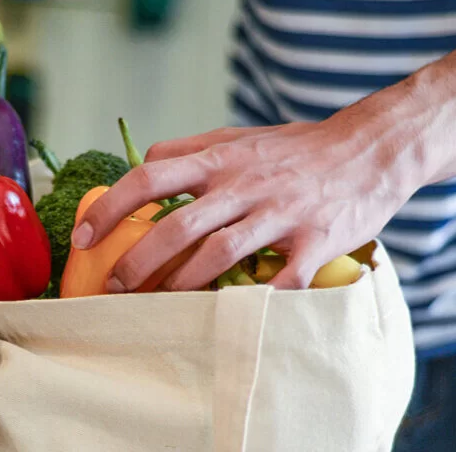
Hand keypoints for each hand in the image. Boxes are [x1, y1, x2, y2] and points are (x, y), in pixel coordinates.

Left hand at [72, 116, 423, 291]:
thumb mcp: (240, 137)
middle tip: (115, 288)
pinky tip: (233, 318)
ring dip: (183, 285)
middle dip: (138, 261)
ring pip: (220, 253)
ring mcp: (280, 213)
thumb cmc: (298, 148)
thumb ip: (192, 149)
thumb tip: (142, 160)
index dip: (111, 208)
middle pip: (177, 224)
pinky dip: (256, 301)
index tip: (84, 237)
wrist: (372, 148)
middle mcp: (245, 184)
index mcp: (221, 159)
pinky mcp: (315, 241)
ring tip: (159, 306)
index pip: (149, 177)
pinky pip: (280, 279)